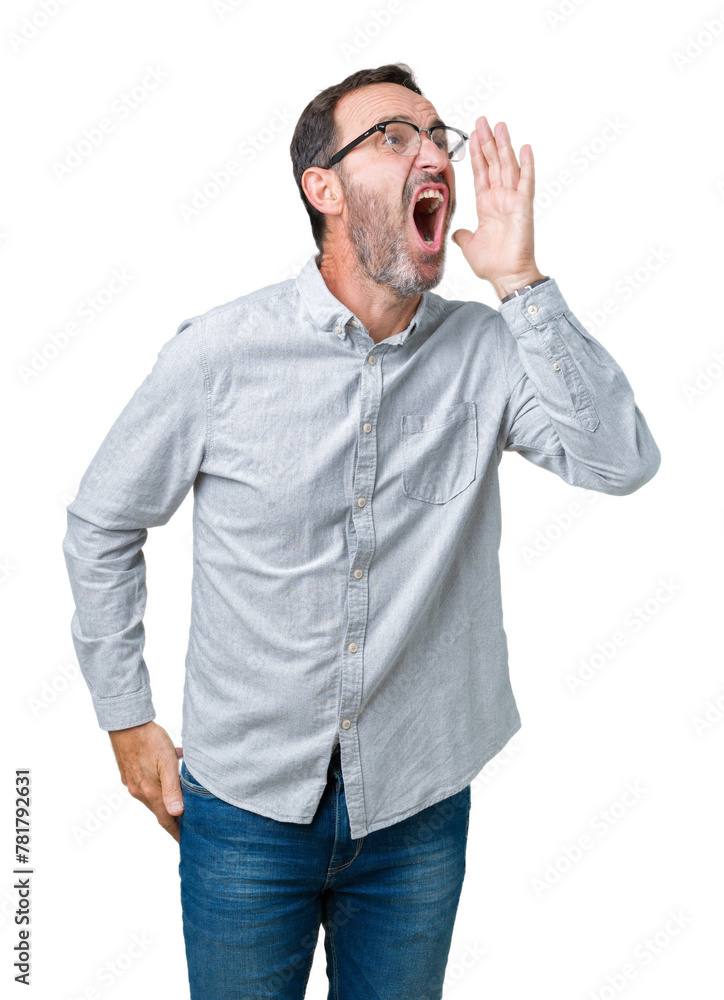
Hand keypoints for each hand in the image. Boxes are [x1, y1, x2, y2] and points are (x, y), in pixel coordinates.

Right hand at [108, 721, 183, 842]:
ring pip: (153, 796)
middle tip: (189, 822)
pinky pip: (147, 784)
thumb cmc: (150, 740)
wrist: (126, 723)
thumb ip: (172, 788)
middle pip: (159, 810)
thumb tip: (177, 813)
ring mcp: (133, 782)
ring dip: (167, 799)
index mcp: (150, 792)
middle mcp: (139, 791)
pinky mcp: (130, 773)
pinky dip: (159, 785)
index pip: (165, 820)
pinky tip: (169, 772)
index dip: (176, 832)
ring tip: (182, 798)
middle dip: (173, 818)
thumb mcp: (168, 762)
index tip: (186, 841)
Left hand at [452, 116, 544, 298]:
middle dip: (487, 141)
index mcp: (487, 204)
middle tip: (483, 120)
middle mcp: (500, 198)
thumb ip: (462, 236)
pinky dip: (526, 165)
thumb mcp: (468, 246)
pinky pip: (525, 182)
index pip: (481, 172)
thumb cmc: (491, 264)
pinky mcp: (523, 207)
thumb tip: (455, 233)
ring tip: (499, 125)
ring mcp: (513, 201)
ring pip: (507, 166)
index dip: (477, 154)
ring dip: (503, 145)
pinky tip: (524, 148)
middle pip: (494, 163)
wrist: (506, 276)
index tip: (473, 135)